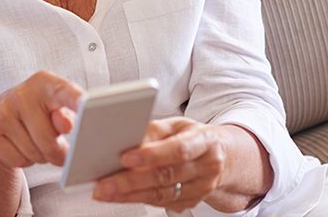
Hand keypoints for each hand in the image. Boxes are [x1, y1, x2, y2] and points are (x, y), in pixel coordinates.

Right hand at [0, 71, 82, 169]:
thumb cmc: (40, 113)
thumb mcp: (59, 109)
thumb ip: (70, 115)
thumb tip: (66, 123)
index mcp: (45, 82)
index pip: (65, 93)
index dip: (77, 101)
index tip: (86, 105)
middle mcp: (20, 93)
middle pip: (49, 140)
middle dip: (58, 152)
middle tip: (56, 145)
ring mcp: (1, 110)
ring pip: (34, 154)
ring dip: (40, 156)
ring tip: (34, 140)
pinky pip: (18, 161)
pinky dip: (23, 161)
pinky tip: (19, 145)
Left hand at [91, 118, 270, 212]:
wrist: (223, 157)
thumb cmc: (196, 137)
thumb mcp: (179, 125)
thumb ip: (155, 130)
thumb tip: (128, 138)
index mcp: (205, 141)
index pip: (178, 150)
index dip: (152, 155)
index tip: (126, 158)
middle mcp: (206, 167)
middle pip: (166, 176)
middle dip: (131, 181)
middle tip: (104, 184)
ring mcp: (201, 188)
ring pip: (162, 194)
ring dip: (130, 195)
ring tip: (105, 192)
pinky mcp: (192, 202)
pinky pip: (162, 203)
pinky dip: (138, 199)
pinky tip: (120, 196)